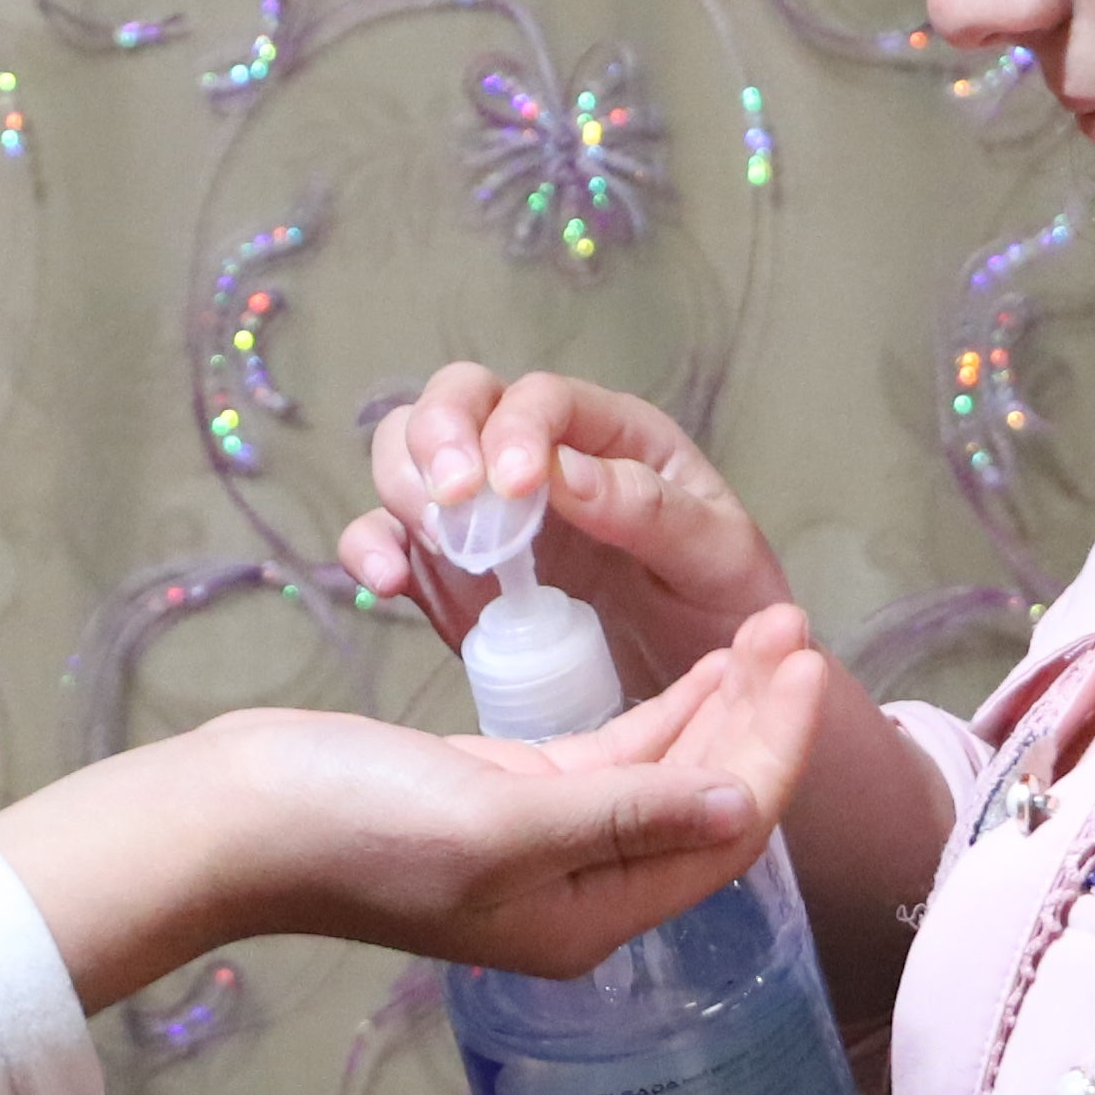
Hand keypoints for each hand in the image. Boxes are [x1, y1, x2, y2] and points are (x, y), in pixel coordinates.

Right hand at [0, 621, 832, 1002]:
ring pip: (658, 771)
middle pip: (701, 801)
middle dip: (758, 719)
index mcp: (587, 913)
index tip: (805, 655)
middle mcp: (576, 887)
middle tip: (793, 622)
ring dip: (716, 706)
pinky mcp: (496, 795)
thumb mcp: (498, 819)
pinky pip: (603, 755)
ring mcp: (536, 841)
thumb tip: (739, 802)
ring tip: (765, 633)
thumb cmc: (350, 824)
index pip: (721, 830)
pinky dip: (653, 712)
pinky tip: (693, 669)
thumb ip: (623, 811)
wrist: (225, 821)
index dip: (773, 744)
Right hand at [342, 367, 801, 699]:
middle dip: (440, 436)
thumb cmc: (723, 610)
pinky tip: (387, 585)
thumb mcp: (718, 558)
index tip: (513, 484)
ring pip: (410, 456)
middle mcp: (537, 458)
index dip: (517, 428)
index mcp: (610, 437)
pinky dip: (371, 549)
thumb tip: (564, 474)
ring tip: (437, 546)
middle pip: (458, 401)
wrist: (709, 695)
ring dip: (404, 486)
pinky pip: (388, 538)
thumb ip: (652, 511)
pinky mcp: (447, 573)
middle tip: (453, 497)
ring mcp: (484, 513)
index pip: (542, 399)